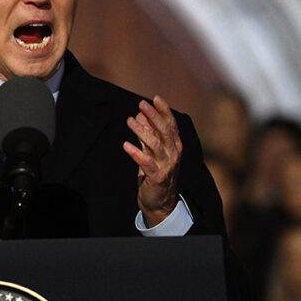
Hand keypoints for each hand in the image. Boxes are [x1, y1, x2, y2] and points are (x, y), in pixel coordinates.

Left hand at [122, 95, 182, 226]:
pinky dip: (136, 152)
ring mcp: (167, 166)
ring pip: (155, 144)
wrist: (160, 203)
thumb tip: (140, 115)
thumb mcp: (152, 152)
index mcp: (175, 146)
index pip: (171, 124)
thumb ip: (147, 135)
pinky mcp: (157, 177)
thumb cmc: (155, 174)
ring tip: (129, 121)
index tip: (155, 97)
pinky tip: (126, 145)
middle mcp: (174, 154)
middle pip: (165, 131)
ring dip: (142, 131)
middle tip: (141, 104)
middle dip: (153, 116)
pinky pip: (146, 162)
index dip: (164, 110)